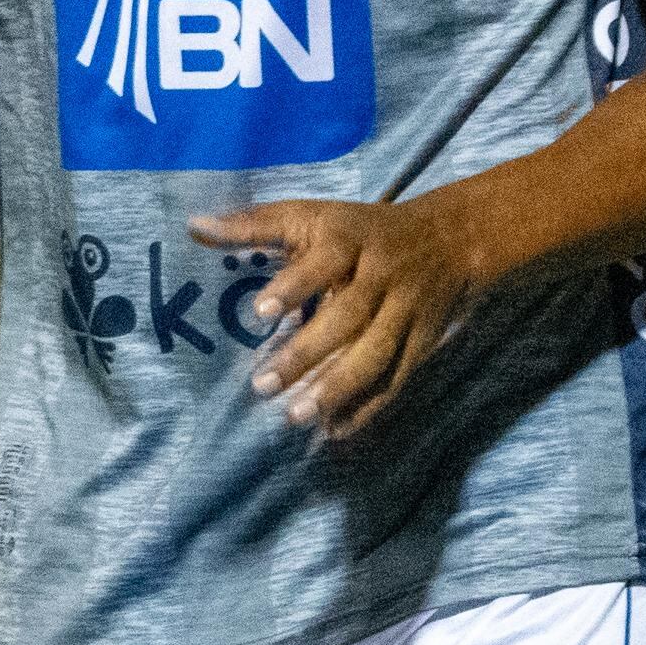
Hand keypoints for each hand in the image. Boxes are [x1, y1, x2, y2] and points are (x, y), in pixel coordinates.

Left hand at [190, 194, 488, 440]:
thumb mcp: (310, 214)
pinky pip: (397, 378)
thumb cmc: (359, 228)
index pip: (322, 263)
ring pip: (375, 354)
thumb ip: (253, 224)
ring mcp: (406, 312)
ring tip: (296, 416)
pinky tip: (336, 429)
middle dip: (307, 353)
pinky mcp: (423, 342)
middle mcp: (381, 277)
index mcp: (348, 241)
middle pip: (347, 318)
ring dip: (338, 388)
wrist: (451, 239)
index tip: (260, 312)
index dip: (294, 286)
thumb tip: (194, 226)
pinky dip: (370, 406)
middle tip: (262, 385)